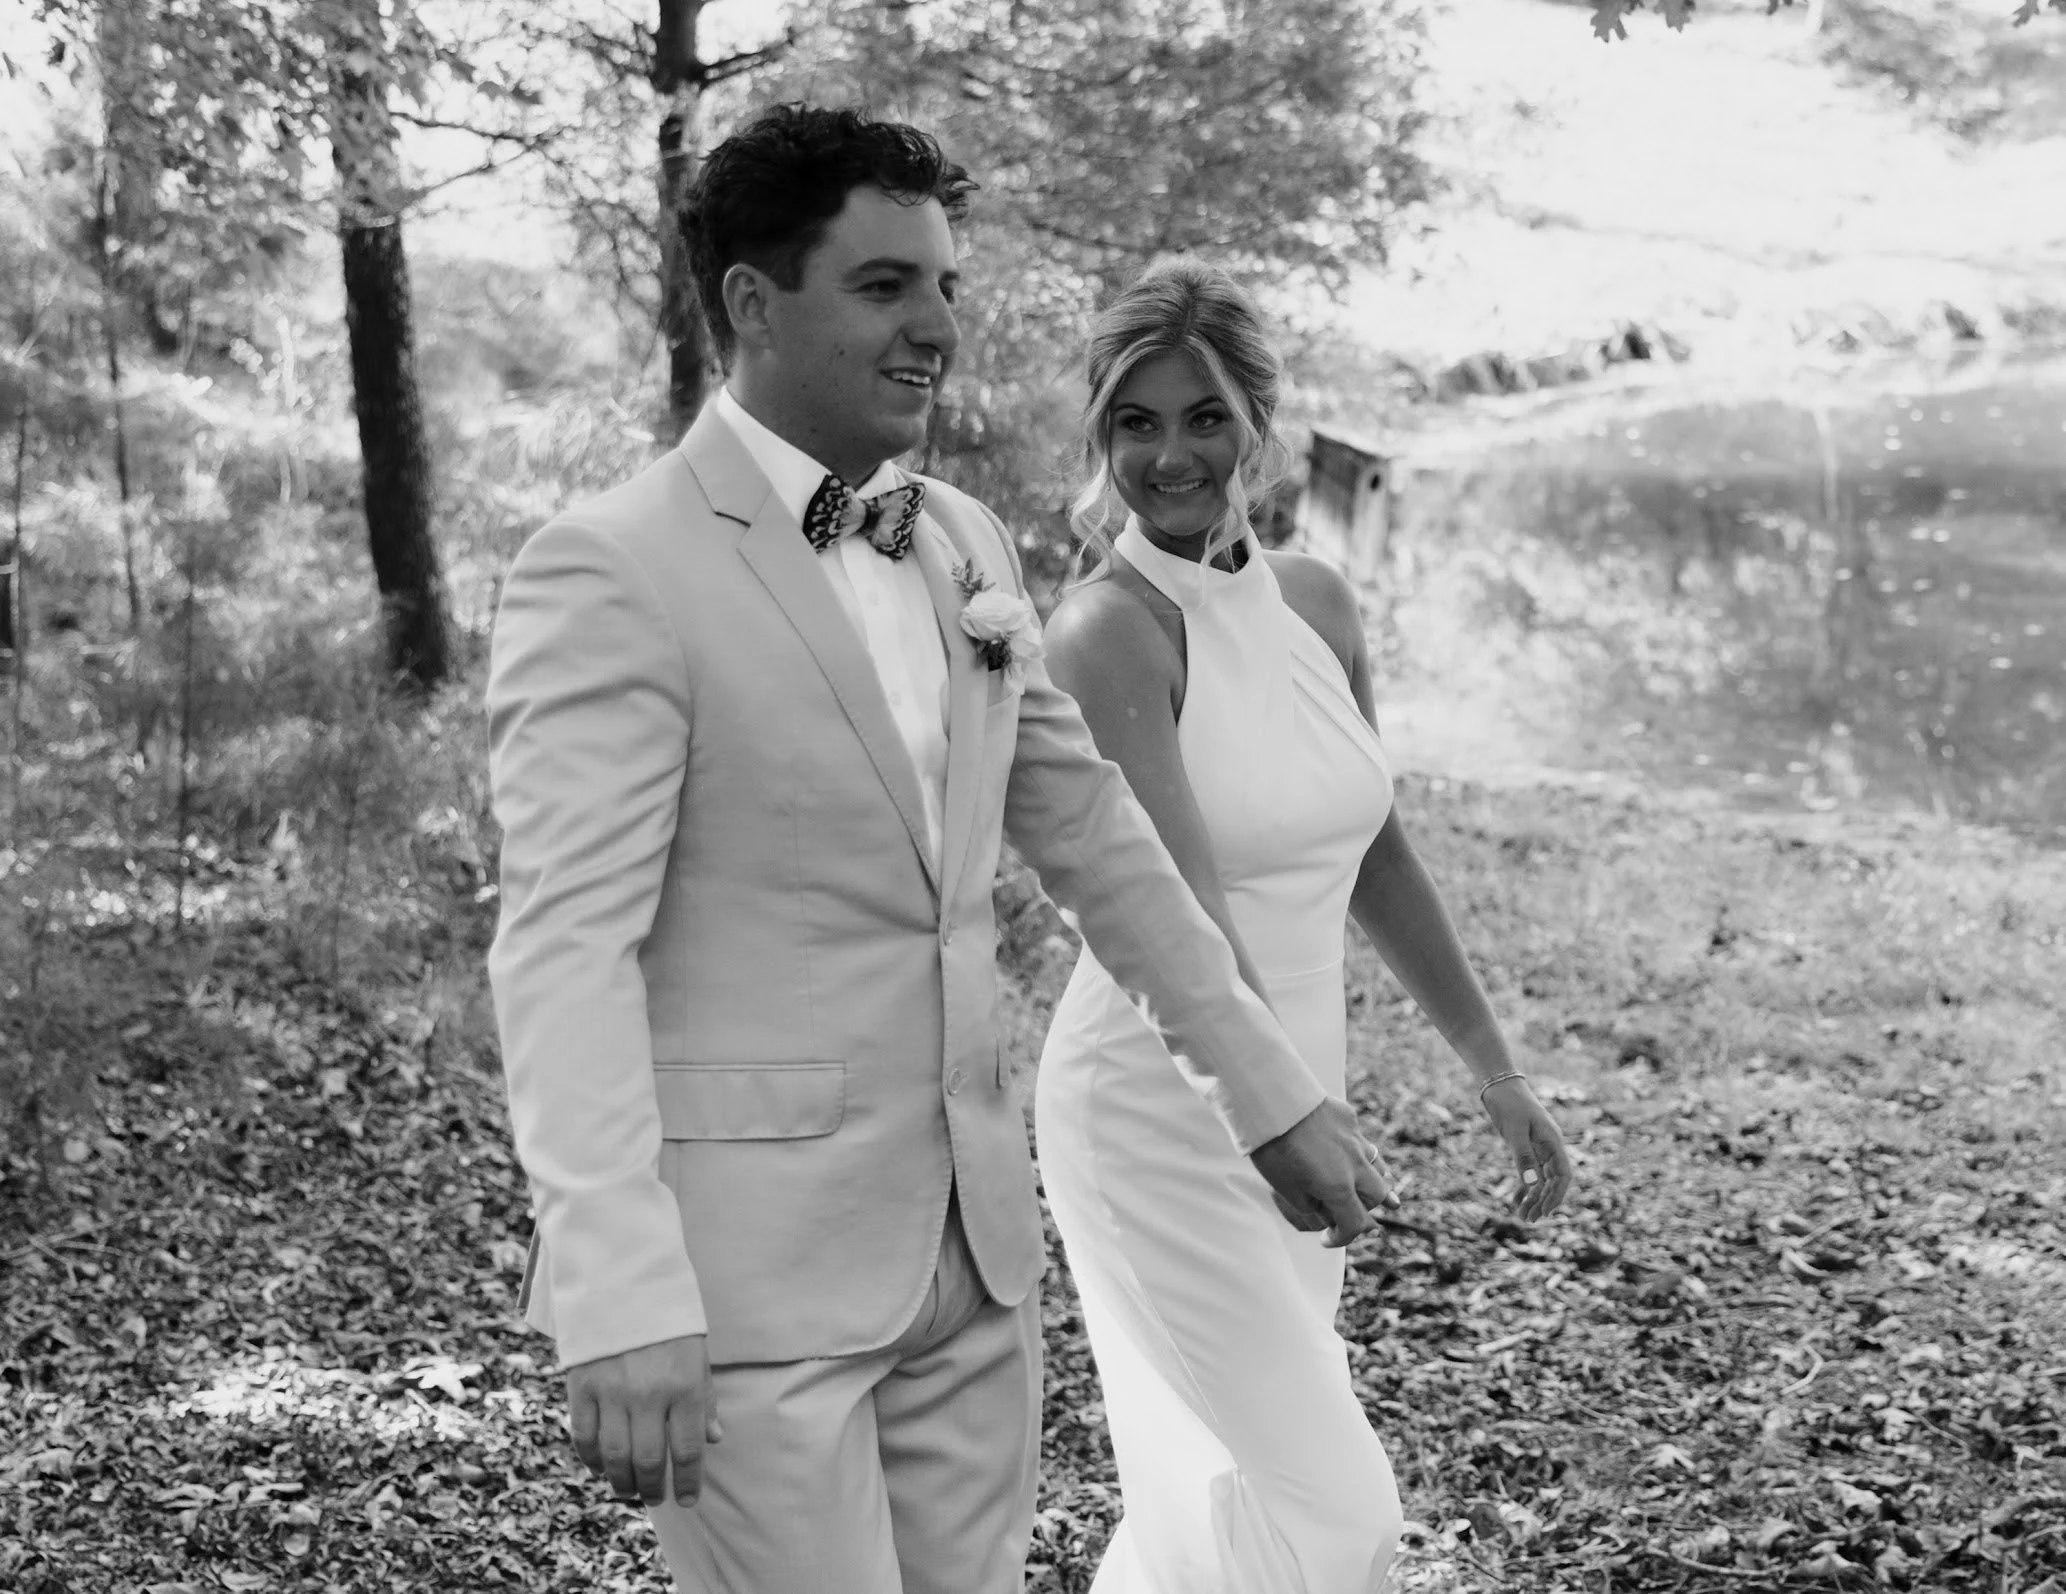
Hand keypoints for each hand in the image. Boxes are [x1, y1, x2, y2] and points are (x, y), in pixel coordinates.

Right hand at [566, 1333, 722, 1507]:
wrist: (622, 1280)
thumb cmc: (667, 1321)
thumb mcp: (697, 1354)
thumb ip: (704, 1399)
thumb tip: (713, 1440)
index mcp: (684, 1386)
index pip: (686, 1451)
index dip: (686, 1483)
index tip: (686, 1500)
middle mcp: (648, 1394)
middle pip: (647, 1461)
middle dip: (652, 1488)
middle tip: (654, 1497)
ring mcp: (611, 1392)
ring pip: (614, 1456)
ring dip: (621, 1482)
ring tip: (629, 1489)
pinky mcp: (581, 1386)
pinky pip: (584, 1436)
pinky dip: (592, 1459)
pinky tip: (601, 1465)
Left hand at [1250, 1097, 1397, 1247]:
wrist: (1272, 1099)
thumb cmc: (1274, 1147)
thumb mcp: (1286, 1189)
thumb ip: (1310, 1205)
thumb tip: (1323, 1210)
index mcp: (1339, 1188)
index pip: (1354, 1223)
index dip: (1342, 1238)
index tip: (1328, 1239)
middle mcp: (1355, 1165)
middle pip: (1377, 1196)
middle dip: (1366, 1209)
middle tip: (1351, 1212)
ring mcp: (1355, 1139)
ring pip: (1378, 1167)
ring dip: (1375, 1182)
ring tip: (1373, 1190)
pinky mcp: (1348, 1118)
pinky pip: (1362, 1141)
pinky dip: (1360, 1154)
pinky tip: (1351, 1152)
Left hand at [1481, 1078, 1572, 1222]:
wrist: (1499, 1085)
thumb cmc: (1510, 1104)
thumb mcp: (1515, 1131)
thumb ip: (1523, 1157)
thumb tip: (1532, 1185)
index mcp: (1553, 1142)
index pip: (1563, 1175)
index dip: (1557, 1195)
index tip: (1546, 1212)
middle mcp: (1549, 1146)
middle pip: (1552, 1180)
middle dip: (1543, 1201)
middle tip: (1530, 1220)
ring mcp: (1538, 1147)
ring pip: (1540, 1178)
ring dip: (1533, 1197)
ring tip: (1523, 1216)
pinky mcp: (1526, 1146)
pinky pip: (1529, 1171)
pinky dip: (1524, 1186)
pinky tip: (1516, 1200)